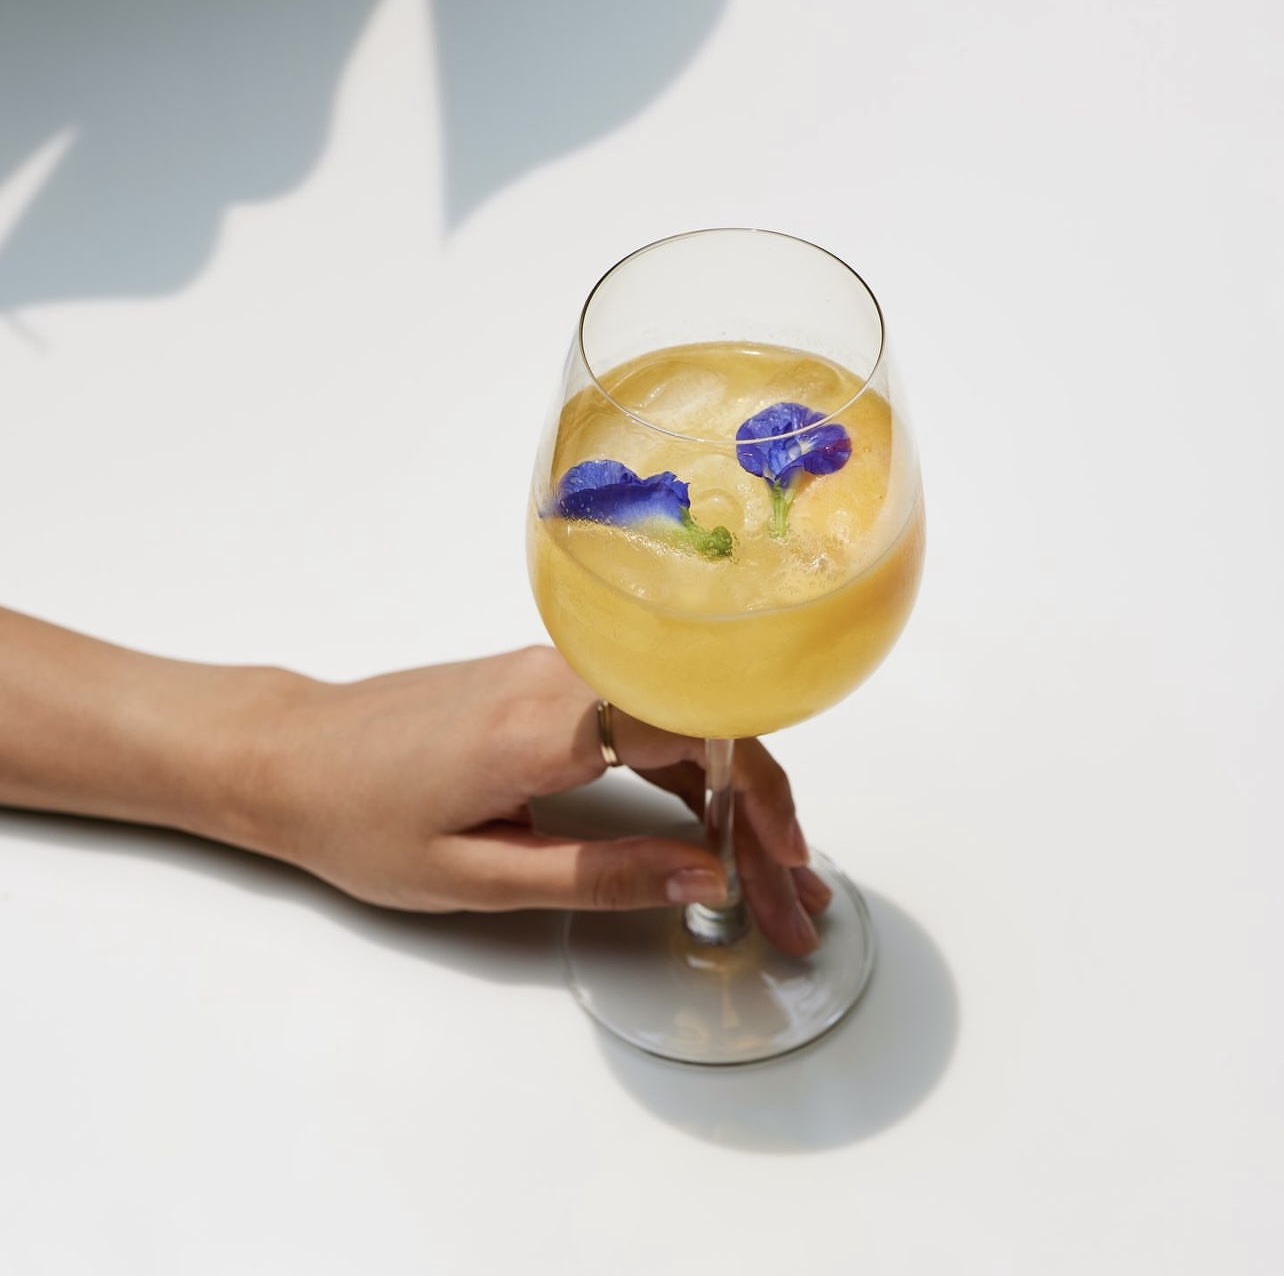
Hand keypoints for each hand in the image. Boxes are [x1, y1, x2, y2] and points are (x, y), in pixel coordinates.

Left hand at [233, 647, 830, 955]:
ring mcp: (555, 668)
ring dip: (731, 794)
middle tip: (791, 897)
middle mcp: (563, 675)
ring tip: (764, 875)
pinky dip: (687, 772)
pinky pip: (644, 714)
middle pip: (705, 728)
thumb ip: (600, 875)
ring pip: (682, 721)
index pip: (699, 736)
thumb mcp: (478, 875)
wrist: (288, 754)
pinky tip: (704, 828)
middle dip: (762, 814)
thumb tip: (703, 878)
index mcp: (547, 723)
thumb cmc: (358, 817)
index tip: (787, 866)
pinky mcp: (546, 680)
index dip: (760, 799)